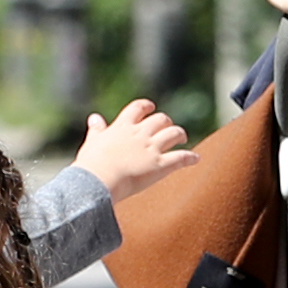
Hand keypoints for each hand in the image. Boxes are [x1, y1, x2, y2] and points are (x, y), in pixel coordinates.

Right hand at [71, 98, 192, 194]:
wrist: (97, 181)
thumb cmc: (91, 165)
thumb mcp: (92, 142)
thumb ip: (97, 130)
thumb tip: (95, 118)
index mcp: (122, 127)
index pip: (137, 108)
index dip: (146, 106)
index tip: (151, 107)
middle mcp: (140, 134)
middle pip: (160, 119)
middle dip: (166, 122)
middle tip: (168, 126)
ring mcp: (152, 148)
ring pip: (173, 133)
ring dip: (180, 134)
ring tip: (182, 138)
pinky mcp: (160, 165)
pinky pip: (181, 158)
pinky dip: (190, 157)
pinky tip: (196, 159)